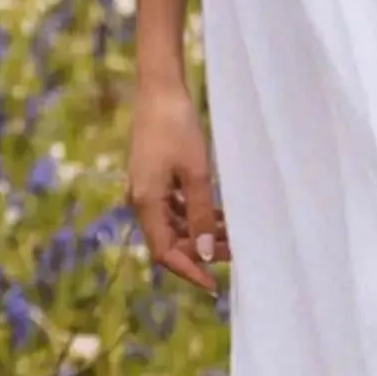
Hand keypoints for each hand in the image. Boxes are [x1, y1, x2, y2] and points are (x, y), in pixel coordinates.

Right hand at [127, 77, 231, 296]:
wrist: (160, 90)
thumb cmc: (177, 127)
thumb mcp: (196, 173)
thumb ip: (200, 214)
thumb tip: (203, 253)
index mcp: (145, 203)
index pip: (164, 253)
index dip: (189, 272)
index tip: (214, 285)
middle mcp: (141, 201)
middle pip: (170, 241)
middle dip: (201, 251)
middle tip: (235, 252)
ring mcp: (147, 189)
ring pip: (175, 225)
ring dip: (201, 233)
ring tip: (233, 234)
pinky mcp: (154, 178)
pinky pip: (174, 208)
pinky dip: (196, 215)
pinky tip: (220, 215)